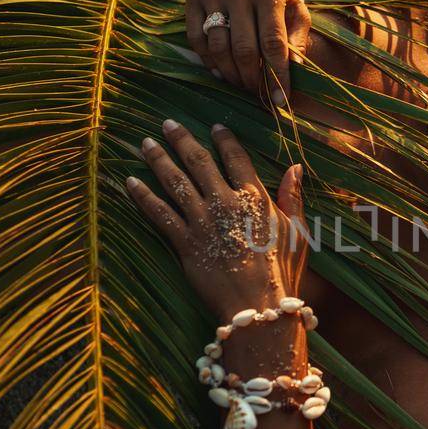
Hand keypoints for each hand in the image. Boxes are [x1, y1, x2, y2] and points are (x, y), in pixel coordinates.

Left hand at [125, 120, 307, 320]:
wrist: (258, 305)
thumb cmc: (282, 271)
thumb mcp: (297, 231)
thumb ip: (292, 197)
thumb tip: (295, 167)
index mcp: (254, 197)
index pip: (236, 157)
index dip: (224, 139)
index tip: (214, 126)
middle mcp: (224, 202)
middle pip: (198, 161)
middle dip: (181, 139)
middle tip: (167, 123)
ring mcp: (202, 221)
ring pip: (175, 181)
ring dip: (158, 160)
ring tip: (145, 143)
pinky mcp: (185, 242)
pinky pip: (159, 214)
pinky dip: (143, 196)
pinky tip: (130, 182)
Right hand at [186, 0, 311, 106]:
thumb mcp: (297, 9)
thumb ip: (298, 40)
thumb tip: (295, 73)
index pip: (273, 44)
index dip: (277, 76)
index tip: (281, 100)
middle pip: (243, 49)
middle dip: (252, 79)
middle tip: (258, 94)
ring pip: (218, 47)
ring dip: (230, 74)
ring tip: (242, 84)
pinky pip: (196, 39)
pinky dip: (208, 60)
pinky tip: (220, 70)